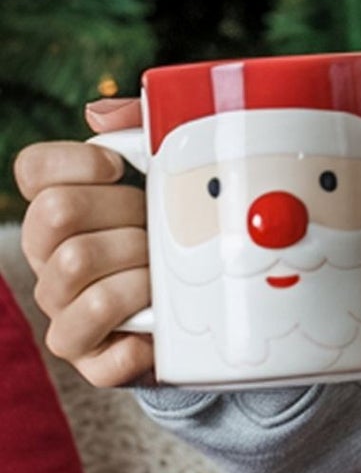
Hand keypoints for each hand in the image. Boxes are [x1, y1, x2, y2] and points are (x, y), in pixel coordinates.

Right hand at [10, 98, 157, 388]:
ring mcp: (65, 310)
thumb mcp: (178, 177)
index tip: (118, 166)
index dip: (73, 160)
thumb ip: (144, 131)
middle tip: (161, 225)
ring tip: (170, 272)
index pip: (34, 170)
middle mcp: (50, 258)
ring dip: (137, 265)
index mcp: (65, 209)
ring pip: (75, 267)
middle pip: (55, 214)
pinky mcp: (91, 359)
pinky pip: (98, 349)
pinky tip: (162, 326)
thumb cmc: (185, 234)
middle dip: (123, 212)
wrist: (213, 312)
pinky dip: (139, 338)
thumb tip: (99, 114)